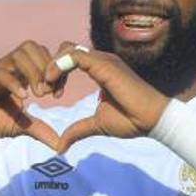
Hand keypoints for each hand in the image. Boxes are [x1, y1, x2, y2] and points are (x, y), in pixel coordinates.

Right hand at [0, 42, 62, 149]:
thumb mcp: (18, 126)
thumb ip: (39, 130)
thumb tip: (61, 144)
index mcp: (20, 74)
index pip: (44, 56)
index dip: (56, 71)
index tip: (58, 93)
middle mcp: (9, 68)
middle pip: (33, 47)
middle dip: (46, 66)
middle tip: (49, 92)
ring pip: (19, 54)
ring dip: (34, 72)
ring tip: (38, 94)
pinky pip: (1, 73)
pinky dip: (14, 83)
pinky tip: (23, 98)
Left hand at [44, 43, 168, 150]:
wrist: (151, 120)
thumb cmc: (131, 120)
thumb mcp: (97, 125)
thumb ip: (78, 129)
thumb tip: (60, 146)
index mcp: (100, 69)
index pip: (71, 59)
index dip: (56, 73)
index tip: (51, 95)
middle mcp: (101, 60)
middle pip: (66, 49)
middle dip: (51, 66)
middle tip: (45, 91)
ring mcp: (103, 60)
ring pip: (68, 49)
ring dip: (52, 66)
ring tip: (47, 88)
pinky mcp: (103, 64)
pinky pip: (74, 56)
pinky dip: (58, 66)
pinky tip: (52, 83)